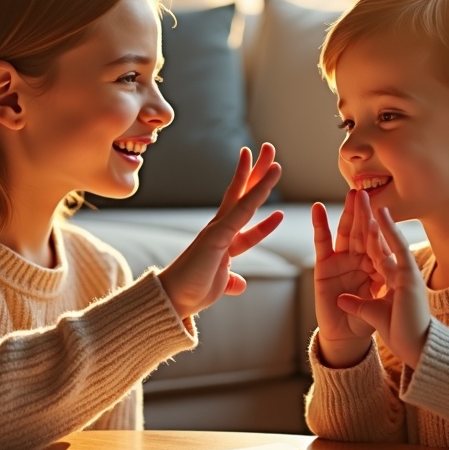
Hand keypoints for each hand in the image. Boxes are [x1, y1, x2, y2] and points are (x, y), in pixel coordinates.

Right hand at [159, 144, 282, 318]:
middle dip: (257, 172)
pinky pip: (241, 212)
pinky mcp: (217, 236)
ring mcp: (218, 229)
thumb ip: (231, 281)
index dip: (261, 203)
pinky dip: (255, 195)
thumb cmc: (192, 291)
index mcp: (223, 238)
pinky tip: (268, 180)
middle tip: (269, 150)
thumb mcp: (221, 285)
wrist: (172, 299)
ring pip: (244, 195)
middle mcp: (221, 228)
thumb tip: (240, 284)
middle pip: (244, 193)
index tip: (276, 195)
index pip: (246, 215)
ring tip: (271, 152)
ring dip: (259, 173)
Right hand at [311, 190, 379, 367]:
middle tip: (365, 190)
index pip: (380, 242)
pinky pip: (322, 243)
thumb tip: (387, 275)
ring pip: (345, 233)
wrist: (349, 338)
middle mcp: (359, 260)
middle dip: (364, 212)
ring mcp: (341, 262)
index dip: (381, 227)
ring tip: (350, 193)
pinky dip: (319, 225)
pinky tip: (318, 209)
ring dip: (348, 213)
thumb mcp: (385, 303)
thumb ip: (384, 287)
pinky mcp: (324, 268)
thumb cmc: (371, 322)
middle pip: (362, 232)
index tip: (384, 207)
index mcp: (377, 266)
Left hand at [335, 193, 431, 368]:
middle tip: (360, 195)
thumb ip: (357, 305)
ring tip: (366, 196)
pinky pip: (397, 249)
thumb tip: (341, 300)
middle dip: (367, 218)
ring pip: (386, 239)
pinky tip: (380, 214)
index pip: (373, 251)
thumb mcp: (371, 314)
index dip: (364, 233)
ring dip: (376, 217)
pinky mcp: (409, 276)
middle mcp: (397, 271)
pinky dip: (389, 231)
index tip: (355, 216)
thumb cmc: (400, 334)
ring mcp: (404, 271)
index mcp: (389, 278)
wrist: (417, 349)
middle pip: (377, 240)